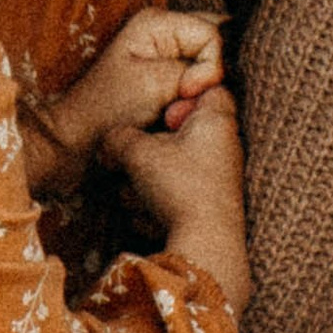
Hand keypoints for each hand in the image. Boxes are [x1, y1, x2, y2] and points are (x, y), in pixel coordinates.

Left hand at [24, 9, 223, 194]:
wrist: (80, 139)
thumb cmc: (109, 110)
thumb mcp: (156, 83)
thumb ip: (197, 71)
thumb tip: (225, 73)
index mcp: (158, 22)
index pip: (213, 34)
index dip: (211, 67)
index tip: (187, 94)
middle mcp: (166, 30)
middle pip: (217, 44)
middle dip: (214, 74)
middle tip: (191, 100)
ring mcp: (169, 52)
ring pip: (213, 64)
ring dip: (208, 89)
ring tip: (184, 108)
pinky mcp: (171, 75)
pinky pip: (202, 80)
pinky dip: (200, 97)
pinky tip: (185, 111)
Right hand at [103, 80, 248, 313]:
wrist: (205, 244)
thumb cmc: (179, 186)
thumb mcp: (137, 152)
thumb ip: (117, 138)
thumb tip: (109, 143)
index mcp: (216, 121)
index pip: (208, 88)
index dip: (181, 94)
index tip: (160, 112)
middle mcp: (223, 146)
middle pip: (182, 132)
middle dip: (149, 147)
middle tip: (130, 158)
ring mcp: (219, 178)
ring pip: (175, 167)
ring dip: (148, 181)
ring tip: (134, 195)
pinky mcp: (210, 206)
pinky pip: (178, 195)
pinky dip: (160, 204)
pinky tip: (148, 219)